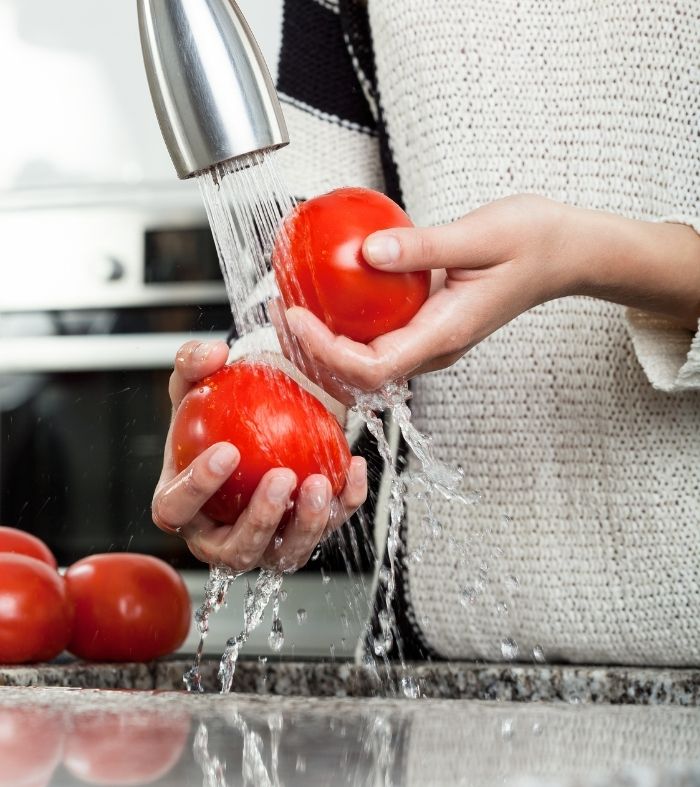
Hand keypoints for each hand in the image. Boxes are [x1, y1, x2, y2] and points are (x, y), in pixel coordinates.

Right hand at [152, 340, 366, 571]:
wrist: (256, 424)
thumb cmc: (217, 416)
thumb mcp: (198, 383)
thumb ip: (194, 362)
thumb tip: (213, 354)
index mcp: (181, 505)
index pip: (176, 508)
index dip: (197, 488)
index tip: (227, 451)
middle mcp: (220, 536)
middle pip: (235, 549)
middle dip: (259, 520)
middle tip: (283, 477)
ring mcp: (264, 543)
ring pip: (284, 553)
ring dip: (306, 525)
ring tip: (321, 483)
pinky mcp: (303, 535)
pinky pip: (329, 527)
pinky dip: (345, 503)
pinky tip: (354, 469)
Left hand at [284, 194, 699, 391]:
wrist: (564, 255)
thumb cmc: (534, 243)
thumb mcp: (480, 235)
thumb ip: (423, 248)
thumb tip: (366, 253)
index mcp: (446, 334)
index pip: (373, 367)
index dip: (327, 352)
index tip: (295, 316)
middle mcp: (434, 348)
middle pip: (360, 375)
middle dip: (312, 354)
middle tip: (276, 312)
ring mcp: (431, 342)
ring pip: (364, 362)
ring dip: (322, 344)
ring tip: (289, 307)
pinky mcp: (427, 327)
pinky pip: (377, 338)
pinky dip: (344, 326)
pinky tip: (325, 296)